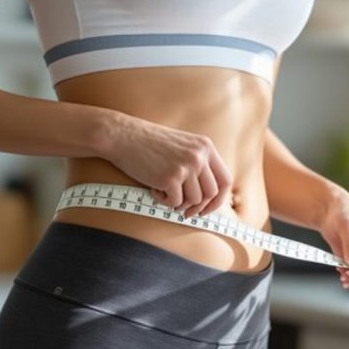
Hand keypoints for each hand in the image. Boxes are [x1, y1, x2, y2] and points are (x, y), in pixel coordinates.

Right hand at [103, 112, 232, 215]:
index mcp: (206, 147)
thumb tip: (207, 199)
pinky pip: (175, 202)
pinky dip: (164, 201)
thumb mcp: (182, 146)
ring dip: (179, 203)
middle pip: (211, 194)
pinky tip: (154, 189)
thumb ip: (198, 165)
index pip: (225, 180)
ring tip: (164, 192)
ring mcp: (186, 166)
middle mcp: (199, 156)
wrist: (123, 136)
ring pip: (194, 200)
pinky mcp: (171, 177)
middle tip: (185, 212)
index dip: (218, 200)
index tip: (206, 209)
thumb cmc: (149, 144)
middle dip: (199, 208)